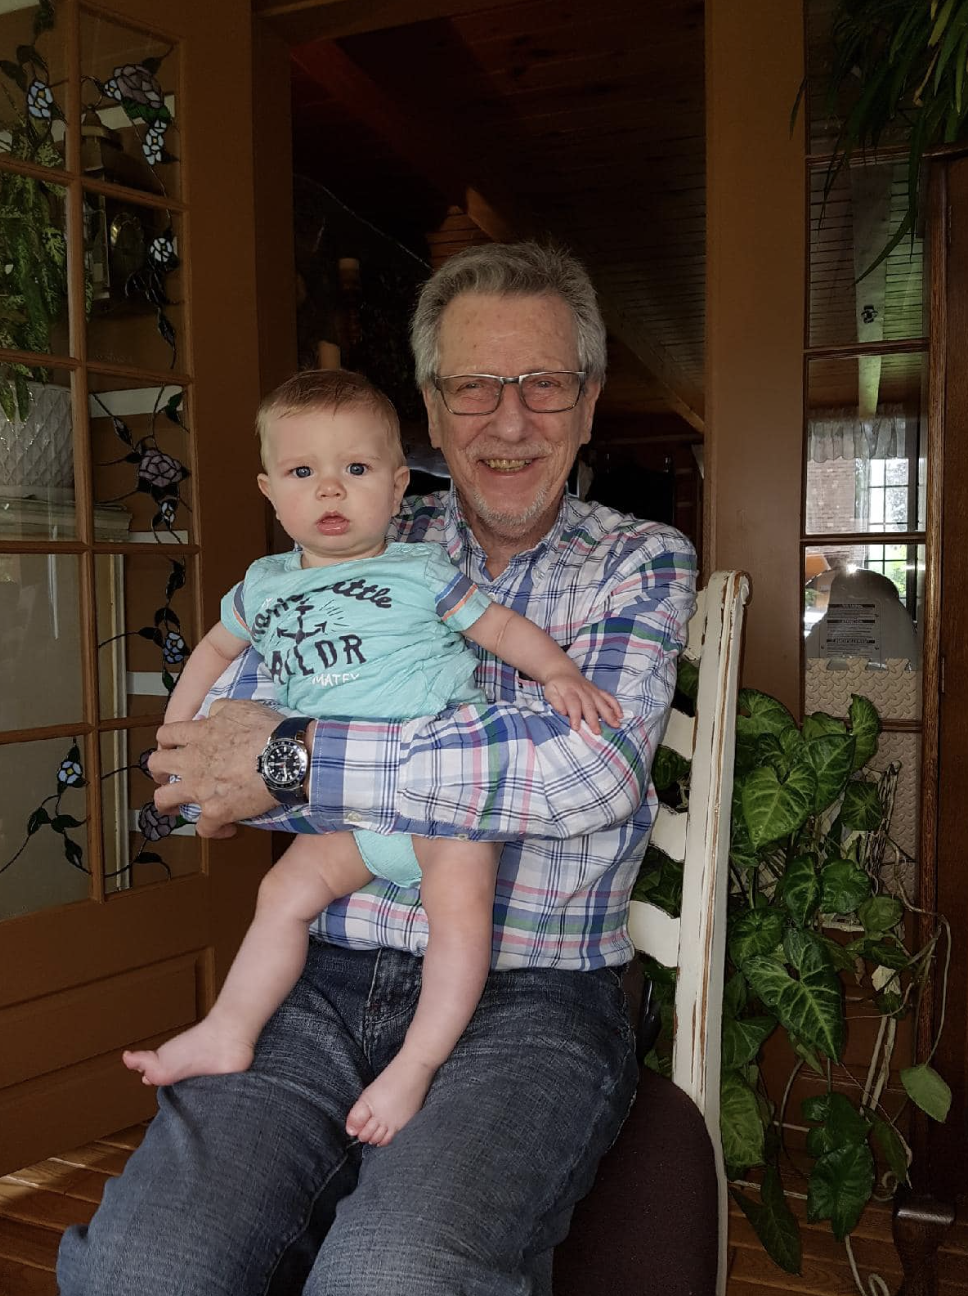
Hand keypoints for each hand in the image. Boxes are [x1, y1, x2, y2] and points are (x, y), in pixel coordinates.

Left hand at [148, 699, 281, 836]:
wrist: (285, 758)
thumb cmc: (267, 730)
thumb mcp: (241, 707)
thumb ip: (219, 709)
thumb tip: (210, 714)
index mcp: (198, 735)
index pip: (166, 735)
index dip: (167, 741)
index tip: (175, 747)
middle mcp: (192, 762)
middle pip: (156, 766)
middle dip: (158, 772)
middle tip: (167, 778)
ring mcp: (200, 789)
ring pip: (164, 799)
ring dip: (169, 805)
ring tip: (178, 810)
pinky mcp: (215, 812)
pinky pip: (203, 829)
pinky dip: (214, 830)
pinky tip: (226, 828)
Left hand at [543, 672, 622, 734]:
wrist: (563, 672)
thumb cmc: (556, 686)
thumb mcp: (549, 691)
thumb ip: (555, 701)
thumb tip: (562, 711)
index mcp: (569, 692)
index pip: (573, 704)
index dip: (575, 716)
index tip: (576, 728)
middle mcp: (583, 691)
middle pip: (589, 705)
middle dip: (594, 719)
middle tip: (597, 732)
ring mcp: (592, 691)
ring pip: (601, 702)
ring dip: (609, 714)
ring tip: (615, 725)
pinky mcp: (598, 691)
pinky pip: (608, 697)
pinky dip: (615, 706)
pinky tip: (620, 715)